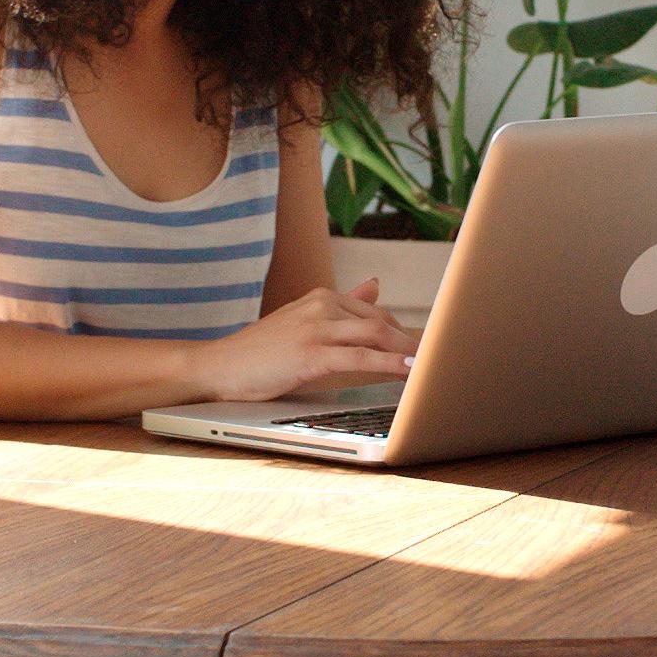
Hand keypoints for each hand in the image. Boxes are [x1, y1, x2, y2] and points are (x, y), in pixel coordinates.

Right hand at [193, 280, 417, 403]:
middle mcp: (321, 306)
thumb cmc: (261, 350)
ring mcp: (315, 329)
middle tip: (437, 358)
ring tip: (429, 366)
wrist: (220, 366)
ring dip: (406, 352)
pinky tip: (406, 371)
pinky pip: (359, 358)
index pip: (374, 312)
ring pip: (374, 336)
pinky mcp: (310, 354)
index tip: (423, 347)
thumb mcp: (303, 319)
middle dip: (410, 342)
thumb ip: (342, 305)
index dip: (402, 332)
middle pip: (380, 322)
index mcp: (321, 297)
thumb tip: (375, 285)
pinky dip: (387, 364)